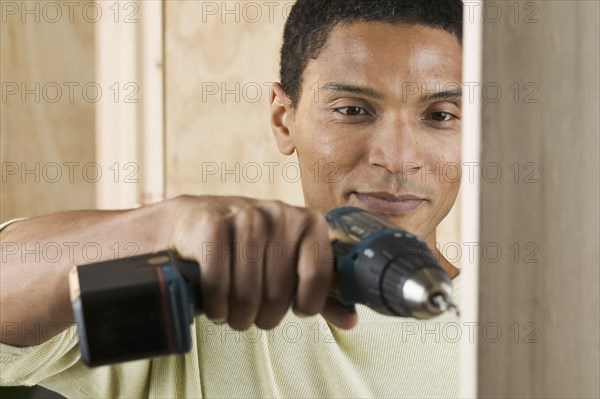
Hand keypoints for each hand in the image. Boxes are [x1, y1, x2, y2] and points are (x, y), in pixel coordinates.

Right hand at [166, 195, 357, 330]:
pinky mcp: (212, 226)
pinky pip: (218, 286)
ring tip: (232, 311)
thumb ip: (320, 290)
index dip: (305, 305)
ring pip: (247, 296)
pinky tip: (215, 304)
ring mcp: (245, 217)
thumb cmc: (247, 247)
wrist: (192, 221)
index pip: (319, 279)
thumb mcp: (287, 261)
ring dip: (237, 317)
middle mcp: (280, 214)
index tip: (292, 307)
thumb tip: (351, 319)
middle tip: (252, 314)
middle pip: (279, 295)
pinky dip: (215, 307)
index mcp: (308, 221)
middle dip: (263, 317)